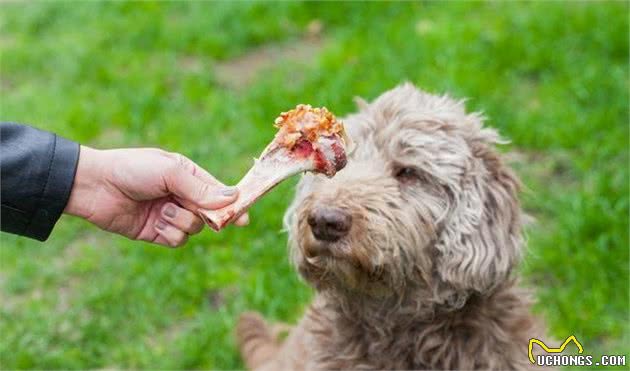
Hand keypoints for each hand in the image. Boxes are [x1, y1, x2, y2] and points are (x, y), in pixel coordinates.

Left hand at [64, 146, 247, 246]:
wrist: (94, 187)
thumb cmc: (132, 170)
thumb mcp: (170, 173)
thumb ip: (201, 189)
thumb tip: (232, 199)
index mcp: (189, 175)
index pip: (219, 192)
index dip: (234, 205)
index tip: (245, 217)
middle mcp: (182, 196)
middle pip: (212, 214)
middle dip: (208, 216)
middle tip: (205, 216)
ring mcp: (170, 215)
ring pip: (195, 228)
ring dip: (182, 221)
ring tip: (163, 211)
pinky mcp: (157, 233)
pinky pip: (178, 241)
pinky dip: (170, 233)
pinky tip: (155, 222)